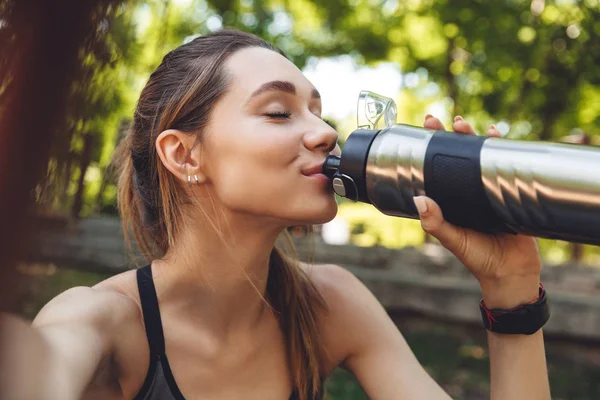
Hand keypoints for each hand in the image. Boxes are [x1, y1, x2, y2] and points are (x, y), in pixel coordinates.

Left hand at [415, 115, 540, 307]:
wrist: (512, 273)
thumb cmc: (478, 258)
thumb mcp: (454, 240)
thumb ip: (436, 223)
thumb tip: (418, 200)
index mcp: (450, 200)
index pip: (437, 168)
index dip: (430, 150)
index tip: (422, 131)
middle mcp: (466, 191)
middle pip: (457, 157)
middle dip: (449, 137)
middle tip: (438, 120)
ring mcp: (487, 189)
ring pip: (479, 157)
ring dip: (473, 138)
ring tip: (464, 124)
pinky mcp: (508, 191)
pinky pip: (504, 165)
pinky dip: (500, 149)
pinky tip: (495, 135)